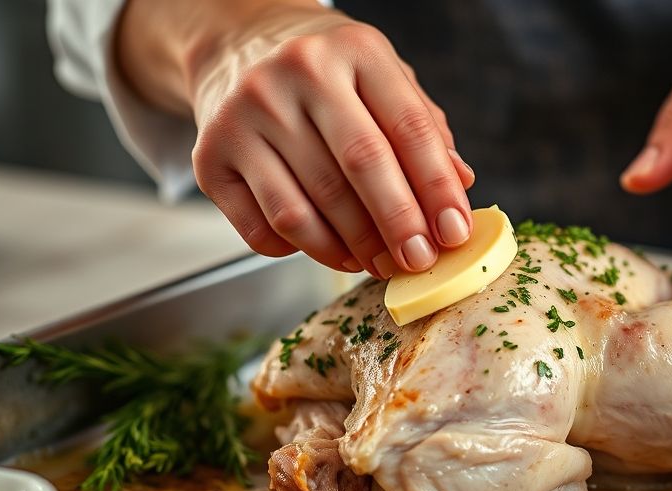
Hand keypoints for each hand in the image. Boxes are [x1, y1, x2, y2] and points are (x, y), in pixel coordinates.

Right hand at [120, 0, 473, 277]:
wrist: (238, 46)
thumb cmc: (328, 73)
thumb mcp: (383, 78)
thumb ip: (424, 128)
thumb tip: (461, 186)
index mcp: (355, 50)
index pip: (408, 128)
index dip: (437, 189)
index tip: (454, 234)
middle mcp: (297, 74)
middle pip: (358, 165)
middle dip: (396, 225)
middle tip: (418, 262)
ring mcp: (245, 115)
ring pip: (305, 209)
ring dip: (348, 250)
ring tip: (374, 263)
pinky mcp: (210, 156)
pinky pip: (262, 228)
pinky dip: (300, 251)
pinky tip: (326, 248)